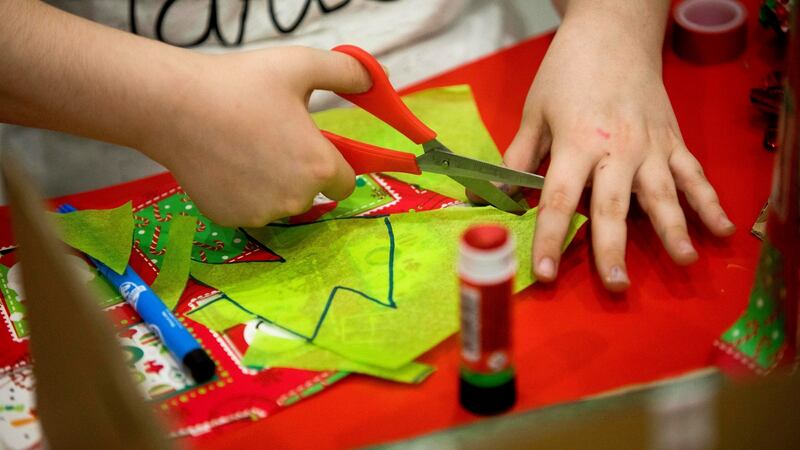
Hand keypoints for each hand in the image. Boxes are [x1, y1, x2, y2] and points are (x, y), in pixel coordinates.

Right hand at [141, 47, 369, 226]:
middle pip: (311, 193)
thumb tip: (375, 81)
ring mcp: (261, 213)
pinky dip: (243, 193)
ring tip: (245, 148)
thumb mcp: (301, 66)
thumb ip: (347, 73)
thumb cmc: (240, 84)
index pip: (344, 182)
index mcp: (319, 167)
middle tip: (271, 138)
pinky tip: (226, 164)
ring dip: (272, 184)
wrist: (174, 107)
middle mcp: (295, 199)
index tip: (313, 148)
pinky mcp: (230, 219)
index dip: (332, 164)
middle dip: (299, 171)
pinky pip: (249, 209)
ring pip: (279, 203)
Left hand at [503, 6, 734, 290]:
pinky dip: (709, 202)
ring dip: (674, 230)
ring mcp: (651, 146)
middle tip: (615, 285)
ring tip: (684, 262)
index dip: (549, 239)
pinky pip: (693, 175)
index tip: (544, 272)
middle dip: (612, 248)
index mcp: (575, 143)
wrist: (614, 32)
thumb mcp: (534, 112)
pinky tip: (721, 230)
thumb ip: (517, 159)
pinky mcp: (673, 140)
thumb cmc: (567, 72)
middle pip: (613, 206)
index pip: (557, 200)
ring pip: (663, 194)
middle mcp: (616, 149)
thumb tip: (487, 196)